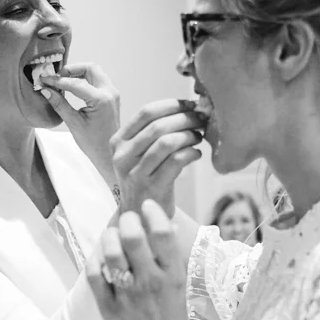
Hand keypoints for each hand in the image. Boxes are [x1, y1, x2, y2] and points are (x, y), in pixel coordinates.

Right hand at [40, 62, 120, 178]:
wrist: (110, 155)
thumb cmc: (93, 143)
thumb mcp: (74, 124)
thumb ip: (59, 104)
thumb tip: (45, 90)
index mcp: (101, 100)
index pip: (75, 83)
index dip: (57, 80)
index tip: (44, 79)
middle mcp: (110, 93)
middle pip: (90, 68)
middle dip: (71, 69)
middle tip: (56, 77)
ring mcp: (112, 94)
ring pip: (95, 72)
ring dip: (78, 73)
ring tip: (62, 81)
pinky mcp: (111, 97)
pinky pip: (98, 81)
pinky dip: (84, 80)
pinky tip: (72, 87)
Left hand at [87, 200, 188, 319]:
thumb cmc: (172, 317)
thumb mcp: (180, 285)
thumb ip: (171, 257)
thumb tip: (166, 224)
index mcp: (172, 275)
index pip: (163, 233)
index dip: (153, 212)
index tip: (147, 206)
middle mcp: (150, 282)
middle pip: (133, 237)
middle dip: (127, 220)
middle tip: (127, 220)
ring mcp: (128, 295)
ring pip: (111, 252)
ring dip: (109, 237)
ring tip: (112, 237)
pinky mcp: (109, 307)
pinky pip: (95, 274)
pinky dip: (95, 260)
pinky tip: (100, 257)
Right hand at [112, 99, 204, 214]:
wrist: (139, 214)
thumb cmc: (145, 177)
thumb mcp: (139, 153)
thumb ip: (153, 132)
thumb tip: (188, 108)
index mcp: (118, 142)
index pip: (146, 112)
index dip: (172, 105)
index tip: (190, 105)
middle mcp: (122, 156)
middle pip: (158, 126)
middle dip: (184, 118)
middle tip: (201, 120)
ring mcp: (135, 173)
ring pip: (167, 142)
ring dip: (189, 135)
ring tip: (198, 137)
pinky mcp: (152, 187)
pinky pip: (176, 161)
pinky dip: (191, 153)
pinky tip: (197, 154)